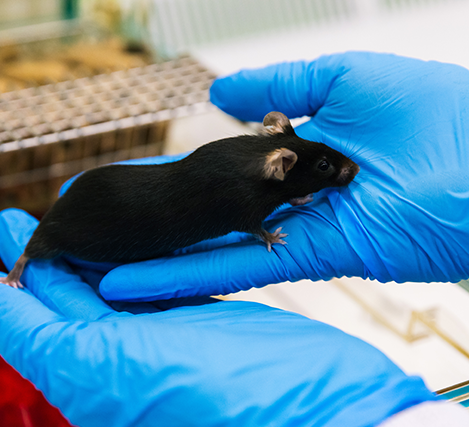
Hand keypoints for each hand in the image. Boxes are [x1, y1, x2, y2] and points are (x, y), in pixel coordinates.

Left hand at [0, 209, 435, 426]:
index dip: (17, 272)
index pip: (36, 317)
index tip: (6, 227)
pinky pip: (164, 282)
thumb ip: (38, 334)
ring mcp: (166, 342)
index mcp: (90, 377)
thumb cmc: (218, 403)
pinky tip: (142, 231)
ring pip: (117, 284)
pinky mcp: (207, 325)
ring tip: (82, 209)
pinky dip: (147, 253)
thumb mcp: (104, 368)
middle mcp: (123, 362)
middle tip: (33, 209)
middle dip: (55, 249)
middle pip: (74, 295)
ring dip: (97, 245)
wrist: (324, 415)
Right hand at [98, 52, 468, 300]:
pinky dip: (188, 273)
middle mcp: (296, 195)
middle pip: (219, 214)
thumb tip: (217, 93)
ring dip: (164, 258)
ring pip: (218, 246)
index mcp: (305, 153)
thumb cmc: (425, 107)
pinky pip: (239, 265)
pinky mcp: (306, 256)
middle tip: (114, 229)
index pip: (235, 168)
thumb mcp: (338, 79)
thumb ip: (276, 85)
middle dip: (170, 224)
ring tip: (106, 263)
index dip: (195, 175)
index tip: (155, 180)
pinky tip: (141, 280)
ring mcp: (298, 228)